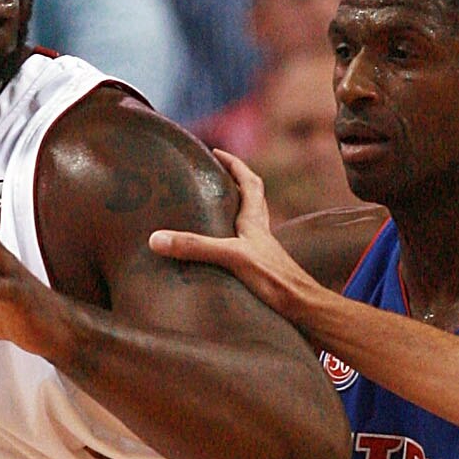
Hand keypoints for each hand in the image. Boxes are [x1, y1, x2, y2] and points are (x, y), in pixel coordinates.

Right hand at [147, 150, 318, 327]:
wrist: (301, 307)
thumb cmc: (274, 279)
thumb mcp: (230, 257)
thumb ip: (196, 247)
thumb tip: (156, 239)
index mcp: (255, 221)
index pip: (249, 181)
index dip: (234, 164)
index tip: (215, 152)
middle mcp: (260, 232)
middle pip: (252, 197)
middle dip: (235, 181)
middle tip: (213, 175)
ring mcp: (261, 250)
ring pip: (249, 221)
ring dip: (234, 209)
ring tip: (210, 207)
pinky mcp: (259, 269)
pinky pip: (244, 245)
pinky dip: (231, 239)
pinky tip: (219, 250)